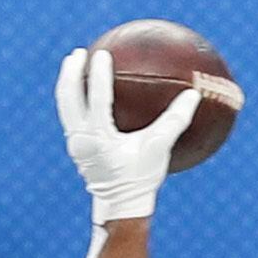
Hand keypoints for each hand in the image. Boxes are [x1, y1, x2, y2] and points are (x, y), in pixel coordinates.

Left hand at [55, 46, 200, 223]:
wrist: (120, 206)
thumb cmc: (140, 178)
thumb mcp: (159, 149)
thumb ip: (174, 121)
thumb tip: (193, 93)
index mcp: (99, 140)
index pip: (96, 101)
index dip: (97, 75)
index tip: (102, 54)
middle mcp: (82, 140)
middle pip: (68, 99)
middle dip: (71, 73)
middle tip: (79, 52)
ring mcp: (75, 144)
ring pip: (64, 106)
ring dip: (67, 82)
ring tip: (73, 62)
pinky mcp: (75, 147)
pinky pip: (70, 115)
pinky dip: (73, 97)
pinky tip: (81, 85)